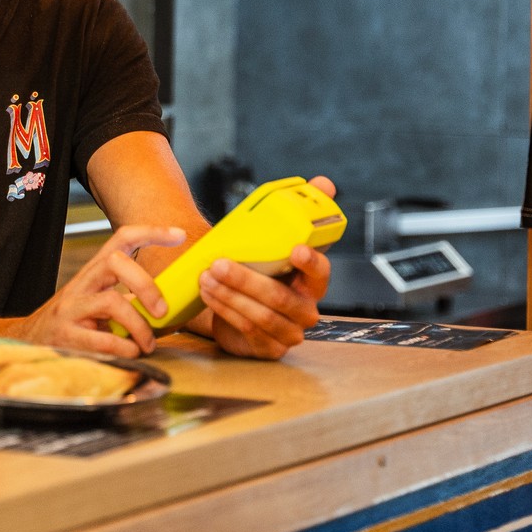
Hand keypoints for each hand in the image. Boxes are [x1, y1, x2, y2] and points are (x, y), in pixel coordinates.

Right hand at [16, 224, 186, 359]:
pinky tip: (130, 354)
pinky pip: (102, 339)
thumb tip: (169, 307)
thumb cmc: (73, 325)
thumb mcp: (97, 304)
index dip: (151, 232)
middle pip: (115, 262)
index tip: (179, 235)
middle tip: (162, 311)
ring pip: (111, 302)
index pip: (121, 239)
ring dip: (140, 326)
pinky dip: (125, 348)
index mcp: (93, 273)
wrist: (28, 343)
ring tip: (148, 344)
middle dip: (146, 285)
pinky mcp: (66, 336)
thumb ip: (126, 301)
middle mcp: (81, 284)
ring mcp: (71, 309)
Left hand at [200, 174, 334, 359]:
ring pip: (260, 315)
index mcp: (313, 282)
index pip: (321, 272)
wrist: (241, 303)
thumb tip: (325, 183)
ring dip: (230, 294)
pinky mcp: (268, 348)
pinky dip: (224, 309)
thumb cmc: (262, 270)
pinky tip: (209, 294)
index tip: (295, 249)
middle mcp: (306, 310)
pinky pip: (247, 329)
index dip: (311, 261)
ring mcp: (289, 333)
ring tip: (206, 277)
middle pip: (280, 297)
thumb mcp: (274, 241)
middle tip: (219, 263)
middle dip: (247, 280)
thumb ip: (301, 211)